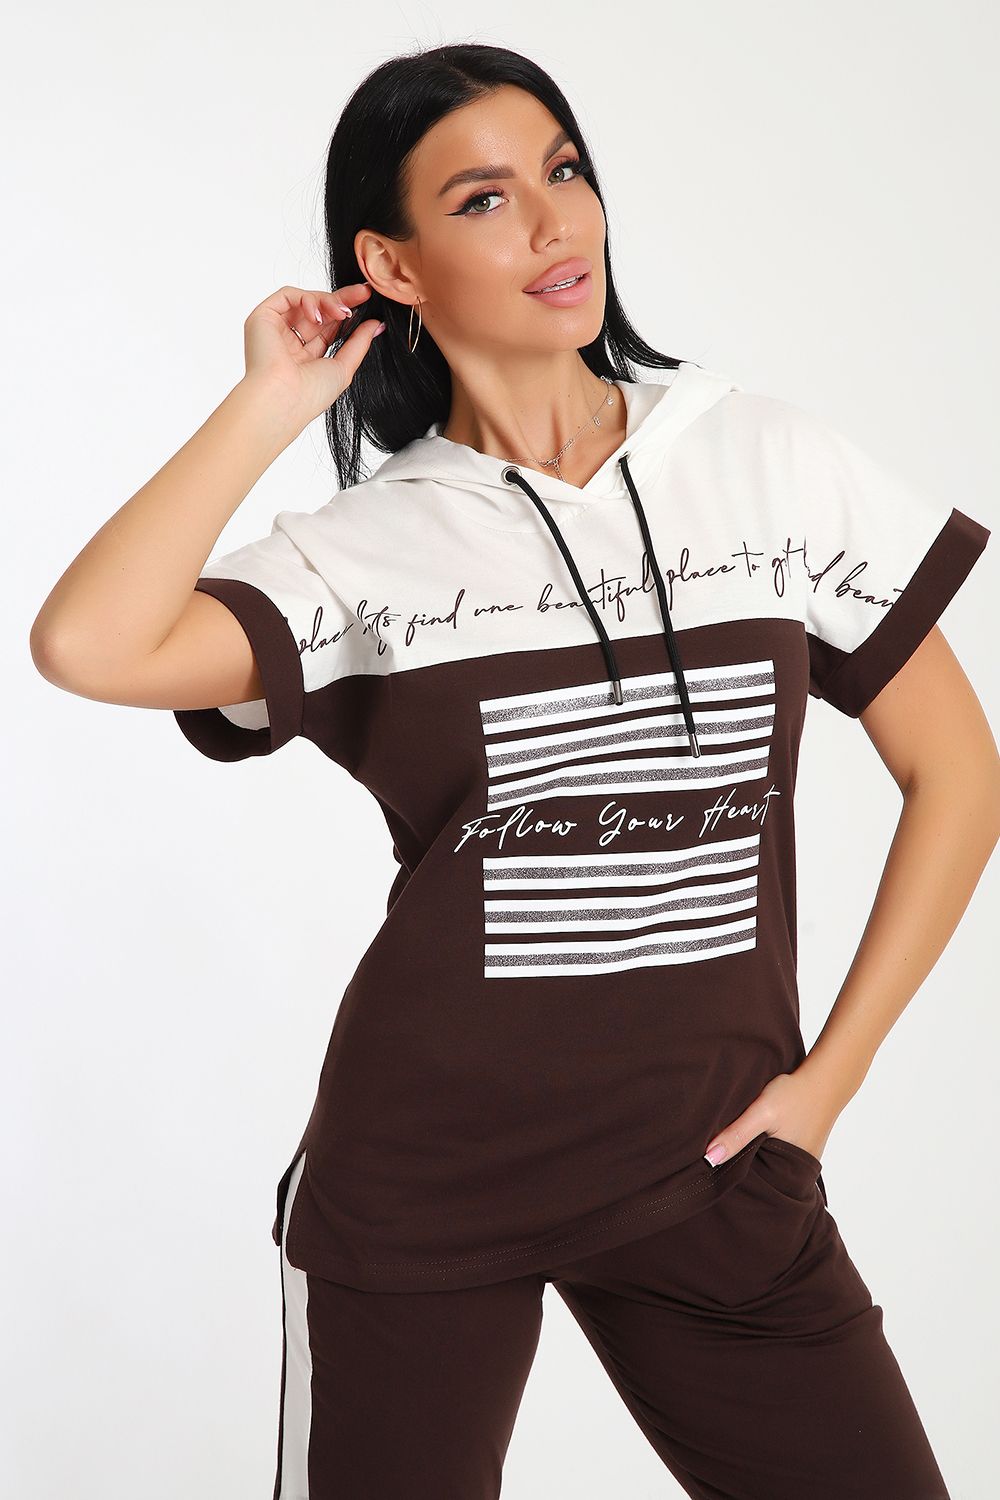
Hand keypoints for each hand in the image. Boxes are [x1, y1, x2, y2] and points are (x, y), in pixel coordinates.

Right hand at [241, 282, 384, 425]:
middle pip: (318, 310)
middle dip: (342, 299)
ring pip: (305, 300)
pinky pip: (287, 295)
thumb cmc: (309, 394)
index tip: (367, 301)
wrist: (283, 399)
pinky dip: (307, 299)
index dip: (346, 313)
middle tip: (363, 293)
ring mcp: (275, 329)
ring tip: (341, 314)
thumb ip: (359, 343)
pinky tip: (318, 316)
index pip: (329, 327)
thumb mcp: (343, 367)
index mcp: (306, 358)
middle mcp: (289, 342)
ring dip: (327, 301)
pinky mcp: (262, 318)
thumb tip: (376, 325)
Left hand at [702, 1067, 841, 1167]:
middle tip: (718, 1159)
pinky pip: (777, 1154)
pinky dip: (766, 1147)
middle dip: (743, 1169)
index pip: (753, 1184)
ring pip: (768, 1164)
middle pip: (761, 1175)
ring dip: (755, 1156)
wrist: (824, 1078)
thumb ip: (737, 1135)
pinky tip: (757, 1137)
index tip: (712, 1172)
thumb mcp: (761, 1113)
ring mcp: (801, 1161)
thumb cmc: (794, 1095)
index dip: (733, 1178)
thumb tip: (708, 1159)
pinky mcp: (801, 1149)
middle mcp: (798, 1173)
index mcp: (789, 1172)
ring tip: (737, 1146)